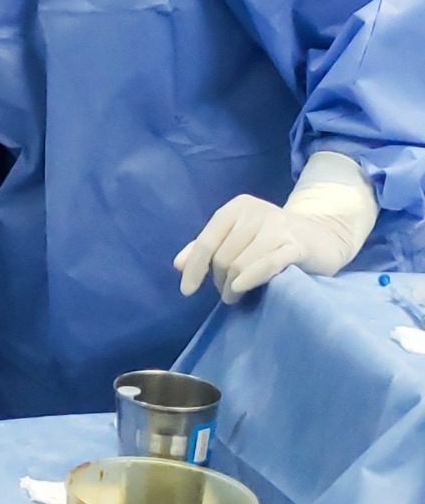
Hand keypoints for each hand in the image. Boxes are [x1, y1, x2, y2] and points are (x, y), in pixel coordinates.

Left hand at [175, 193, 369, 304]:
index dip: (194, 267)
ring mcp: (277, 226)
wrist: (323, 237)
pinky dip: (250, 278)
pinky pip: (266, 264)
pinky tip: (241, 288)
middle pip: (222, 256)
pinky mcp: (296, 244)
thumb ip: (209, 248)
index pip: (206, 241)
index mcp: (237, 207)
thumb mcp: (238, 239)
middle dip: (219, 280)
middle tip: (226, 293)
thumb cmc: (273, 240)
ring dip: (233, 286)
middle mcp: (255, 212)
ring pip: (240, 263)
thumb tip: (178, 264)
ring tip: (236, 295)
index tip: (187, 291)